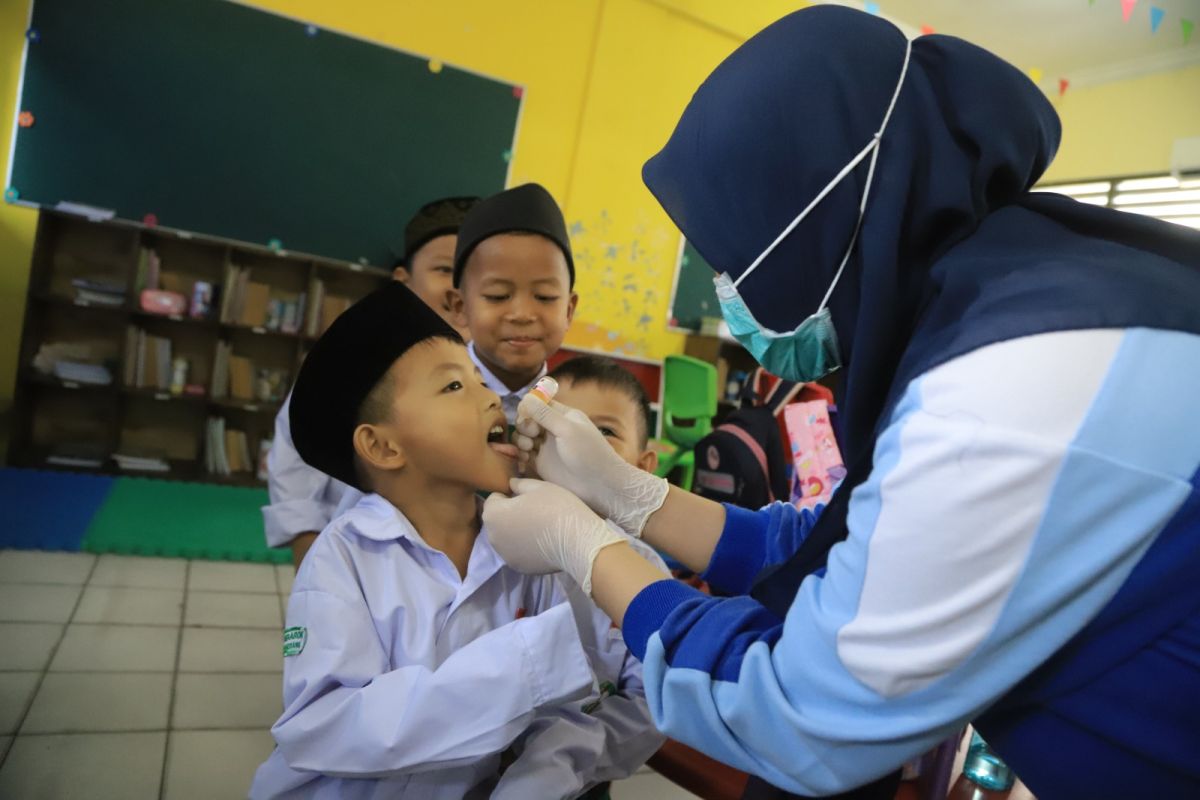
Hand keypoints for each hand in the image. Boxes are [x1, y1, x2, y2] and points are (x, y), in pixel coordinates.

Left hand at [482, 479, 625, 594]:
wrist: (577, 542)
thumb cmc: (556, 508)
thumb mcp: (539, 486)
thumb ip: (519, 483)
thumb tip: (511, 484)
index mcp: (492, 514)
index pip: (494, 499)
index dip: (510, 495)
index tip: (528, 498)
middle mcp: (492, 537)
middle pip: (498, 520)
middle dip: (509, 515)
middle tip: (534, 512)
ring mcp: (504, 555)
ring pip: (506, 537)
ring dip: (515, 532)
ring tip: (539, 528)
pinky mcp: (518, 567)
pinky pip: (516, 552)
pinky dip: (524, 547)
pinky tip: (542, 543)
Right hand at [515, 393, 668, 536]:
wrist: (600, 486)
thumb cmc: (589, 454)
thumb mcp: (568, 429)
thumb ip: (545, 414)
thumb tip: (525, 397)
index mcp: (563, 416)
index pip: (538, 403)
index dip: (528, 409)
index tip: (528, 419)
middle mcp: (553, 429)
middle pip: (527, 419)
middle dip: (524, 425)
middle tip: (532, 436)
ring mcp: (547, 447)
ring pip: (523, 436)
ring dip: (520, 440)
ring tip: (528, 450)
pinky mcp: (541, 463)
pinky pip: (523, 454)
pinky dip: (519, 455)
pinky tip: (524, 460)